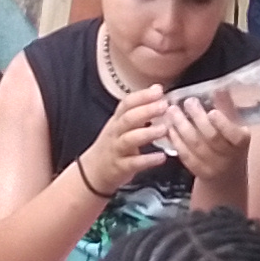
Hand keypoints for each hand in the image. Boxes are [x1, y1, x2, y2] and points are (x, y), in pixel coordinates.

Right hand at [79, 84, 175, 201]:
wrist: (94, 170)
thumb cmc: (114, 144)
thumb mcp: (122, 125)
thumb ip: (139, 109)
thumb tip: (158, 90)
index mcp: (118, 120)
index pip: (127, 103)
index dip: (142, 96)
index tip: (159, 90)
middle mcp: (116, 132)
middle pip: (128, 118)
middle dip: (146, 110)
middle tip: (164, 106)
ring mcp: (117, 149)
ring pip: (130, 139)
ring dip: (148, 133)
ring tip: (165, 129)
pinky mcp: (121, 167)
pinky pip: (134, 163)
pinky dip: (148, 160)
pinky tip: (162, 157)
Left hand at [164, 90, 251, 196]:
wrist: (227, 176)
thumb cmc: (231, 143)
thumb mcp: (235, 126)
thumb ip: (227, 108)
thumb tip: (219, 87)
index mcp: (241, 143)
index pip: (234, 135)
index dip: (223, 125)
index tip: (212, 111)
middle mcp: (229, 157)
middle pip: (211, 138)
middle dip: (198, 119)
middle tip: (187, 102)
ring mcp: (213, 167)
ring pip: (195, 146)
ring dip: (181, 127)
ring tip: (172, 111)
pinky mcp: (198, 172)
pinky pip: (185, 155)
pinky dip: (176, 140)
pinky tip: (168, 127)